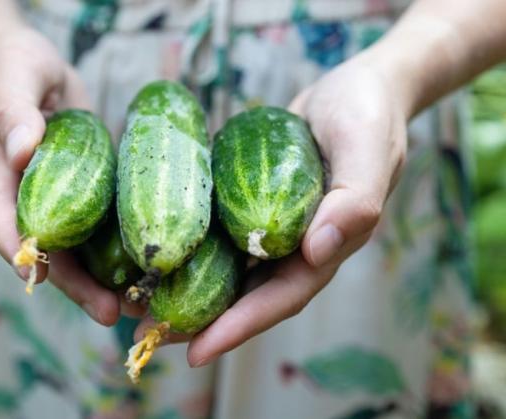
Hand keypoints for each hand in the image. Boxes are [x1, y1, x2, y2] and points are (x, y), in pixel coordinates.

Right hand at [0, 27, 120, 325]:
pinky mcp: (86, 201)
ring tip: (140, 308)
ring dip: (105, 284)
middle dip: (78, 288)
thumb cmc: (17, 65)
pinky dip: (122, 255)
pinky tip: (150, 272)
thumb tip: (21, 151)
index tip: (45, 279)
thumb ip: (13, 111)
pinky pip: (101, 234)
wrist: (40, 69)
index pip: (2, 226)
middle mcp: (27, 204)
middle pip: (47, 256)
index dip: (24, 255)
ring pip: (78, 255)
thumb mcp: (14, 76)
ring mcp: (59, 207)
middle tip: (113, 313)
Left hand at [137, 56, 408, 365]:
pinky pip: (218, 234)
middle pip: (245, 297)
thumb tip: (316, 252)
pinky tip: (154, 252)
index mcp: (326, 249)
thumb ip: (355, 202)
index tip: (197, 353)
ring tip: (138, 306)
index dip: (239, 328)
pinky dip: (189, 248)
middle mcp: (295, 248)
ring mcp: (271, 228)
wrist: (357, 89)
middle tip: (148, 337)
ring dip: (186, 290)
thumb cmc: (367, 116)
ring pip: (227, 271)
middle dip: (200, 322)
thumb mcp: (368, 151)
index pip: (280, 299)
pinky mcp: (251, 205)